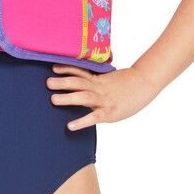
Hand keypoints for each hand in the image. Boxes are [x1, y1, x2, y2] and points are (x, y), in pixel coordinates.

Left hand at [46, 63, 160, 130]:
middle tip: (47, 83)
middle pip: (78, 83)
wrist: (146, 83)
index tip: (53, 67)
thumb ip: (97, 80)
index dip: (67, 69)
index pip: (80, 72)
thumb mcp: (110, 79)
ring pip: (84, 97)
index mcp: (98, 79)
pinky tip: (70, 126)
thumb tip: (83, 82)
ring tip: (53, 99)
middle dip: (63, 82)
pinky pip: (94, 117)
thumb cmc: (128, 83)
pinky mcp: (110, 112)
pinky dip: (82, 121)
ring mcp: (104, 100)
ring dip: (68, 98)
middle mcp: (99, 88)